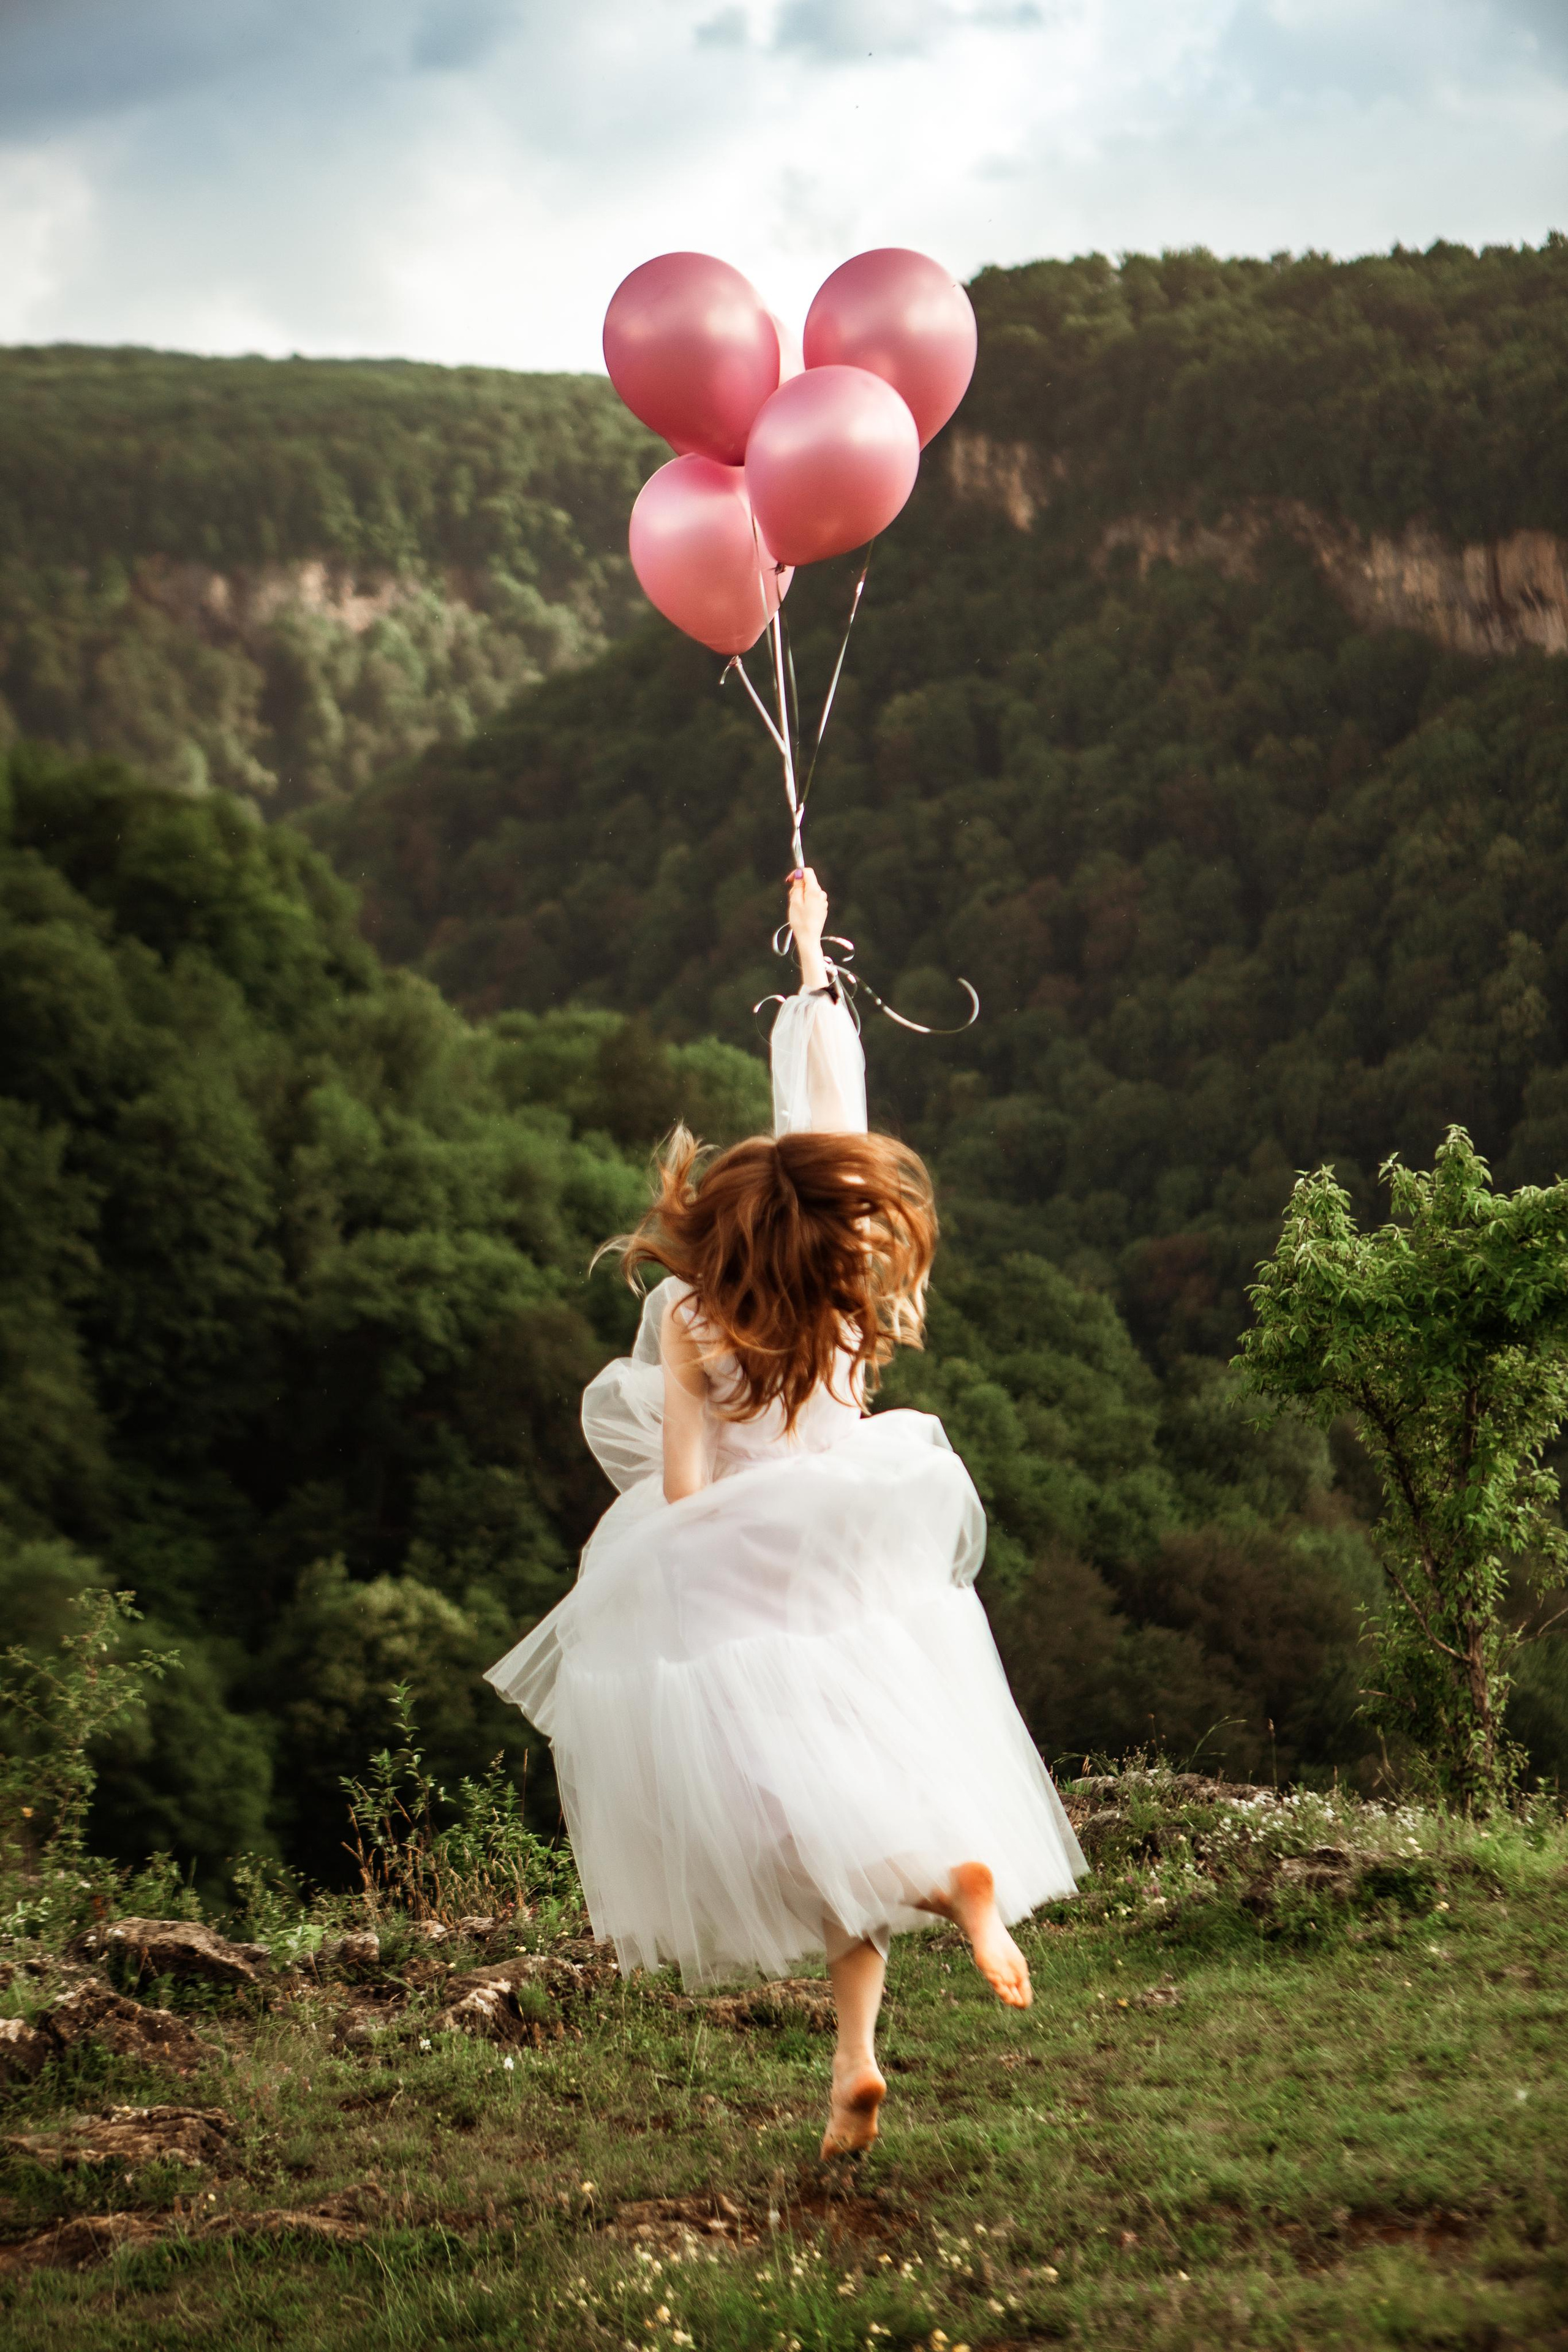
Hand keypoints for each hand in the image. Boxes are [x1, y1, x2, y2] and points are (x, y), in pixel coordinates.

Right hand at [787, 867, 829, 991]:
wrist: (809, 939)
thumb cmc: (800, 922)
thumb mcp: (794, 902)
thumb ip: (797, 886)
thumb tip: (799, 874)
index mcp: (814, 891)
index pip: (808, 872)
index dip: (797, 873)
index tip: (789, 880)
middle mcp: (821, 895)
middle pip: (809, 882)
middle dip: (798, 887)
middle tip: (791, 898)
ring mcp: (823, 902)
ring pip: (810, 891)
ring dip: (801, 895)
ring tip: (795, 907)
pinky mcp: (822, 909)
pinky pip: (813, 899)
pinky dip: (806, 901)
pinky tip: (802, 912)